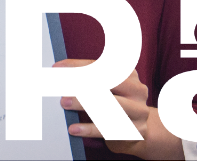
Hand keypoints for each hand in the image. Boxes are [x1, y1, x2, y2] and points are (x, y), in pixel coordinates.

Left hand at [54, 59, 182, 159]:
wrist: (139, 132)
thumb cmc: (116, 105)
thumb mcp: (109, 88)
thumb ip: (91, 79)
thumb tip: (61, 73)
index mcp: (130, 74)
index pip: (102, 66)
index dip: (78, 65)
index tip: (57, 68)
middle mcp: (138, 90)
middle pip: (109, 83)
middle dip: (83, 82)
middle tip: (61, 86)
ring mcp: (139, 111)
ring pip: (109, 105)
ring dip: (83, 103)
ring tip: (64, 103)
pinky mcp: (135, 131)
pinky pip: (108, 129)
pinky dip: (88, 129)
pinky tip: (73, 128)